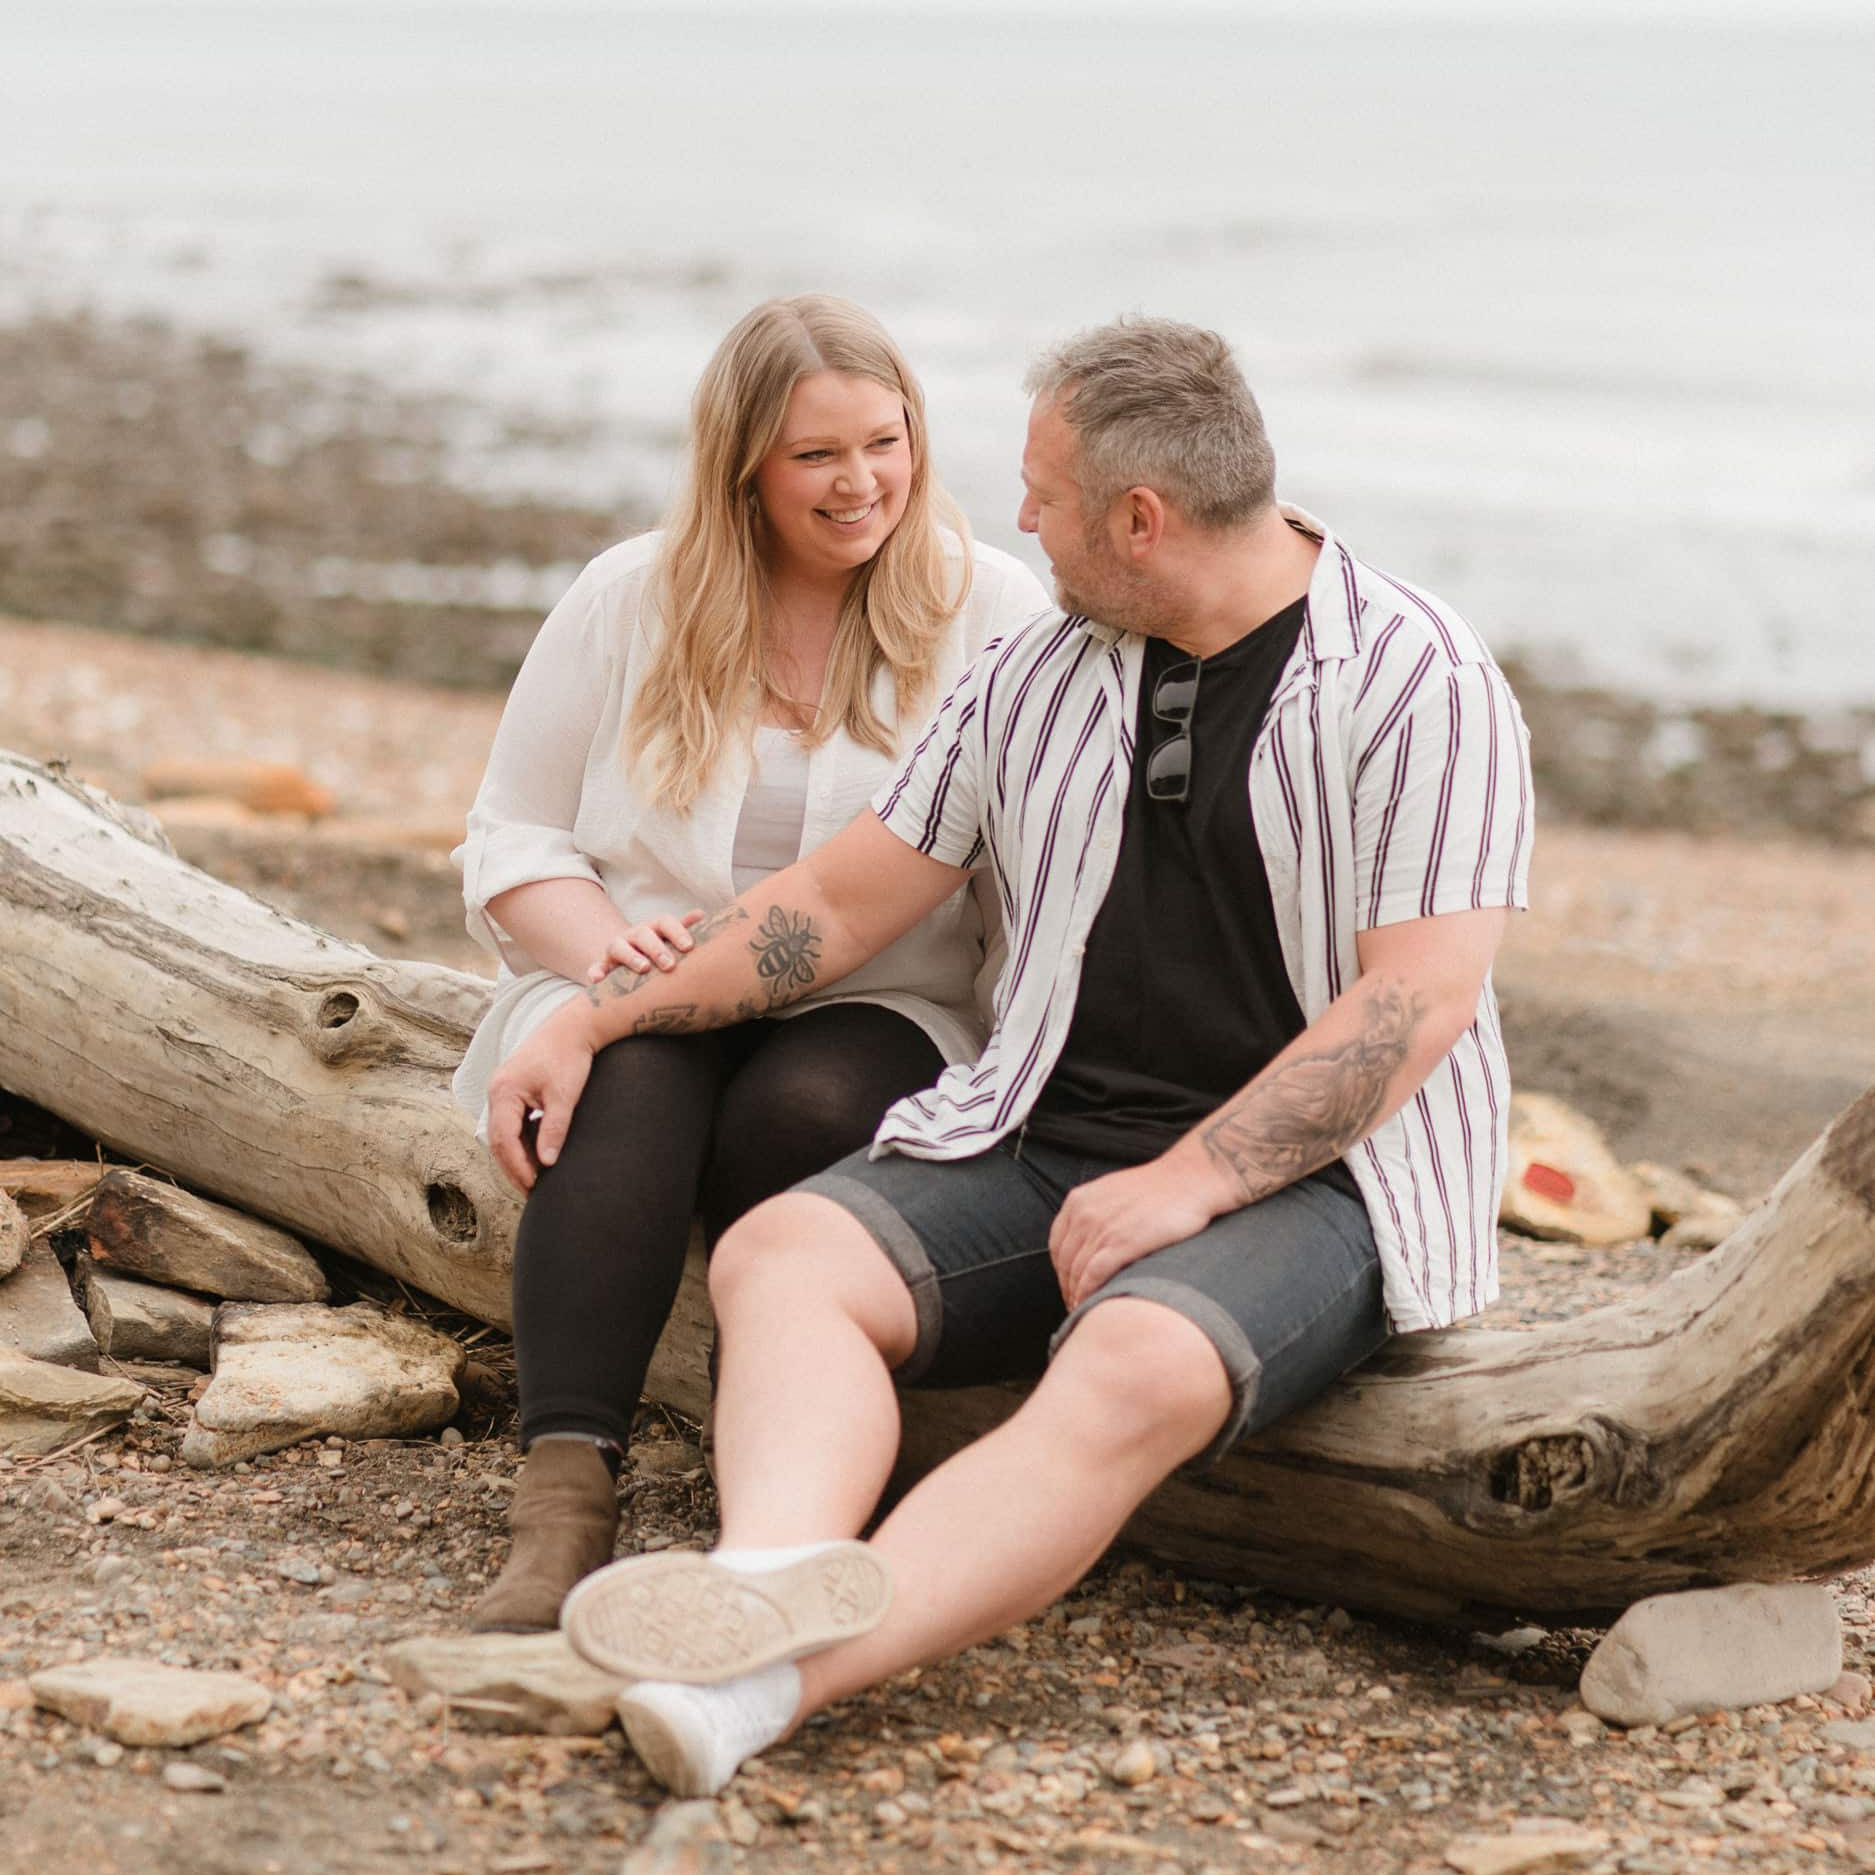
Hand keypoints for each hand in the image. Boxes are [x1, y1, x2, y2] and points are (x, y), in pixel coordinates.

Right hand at [484, 1007, 599, 1192]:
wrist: (575, 1026)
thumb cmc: (570, 1057)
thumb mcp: (564, 1096)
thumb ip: (554, 1129)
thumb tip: (546, 1163)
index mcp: (503, 1092)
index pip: (503, 1140)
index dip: (517, 1167)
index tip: (533, 1186)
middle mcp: (496, 1090)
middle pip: (498, 1139)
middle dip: (514, 1167)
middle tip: (531, 1191)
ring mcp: (503, 1089)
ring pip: (503, 1132)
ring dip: (517, 1155)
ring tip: (534, 1178)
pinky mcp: (514, 1089)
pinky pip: (511, 1122)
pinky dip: (522, 1140)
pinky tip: (537, 1154)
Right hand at [586, 910, 706, 982]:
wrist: (628, 959)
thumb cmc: (657, 951)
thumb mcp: (670, 939)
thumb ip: (684, 929)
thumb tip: (702, 914)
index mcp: (654, 928)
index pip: (665, 922)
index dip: (677, 932)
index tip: (689, 947)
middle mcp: (634, 935)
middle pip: (643, 934)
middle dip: (657, 948)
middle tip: (670, 965)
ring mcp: (617, 948)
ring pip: (619, 947)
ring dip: (631, 956)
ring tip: (644, 968)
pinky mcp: (602, 965)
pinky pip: (596, 967)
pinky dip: (595, 971)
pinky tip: (597, 979)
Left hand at [1048, 1155, 1232, 1309]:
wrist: (1188, 1179)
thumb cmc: (1157, 1189)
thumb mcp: (1112, 1192)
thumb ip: (1095, 1212)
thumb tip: (1088, 1240)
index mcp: (1078, 1201)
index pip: (1057, 1245)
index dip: (1062, 1270)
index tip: (1070, 1285)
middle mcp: (1084, 1214)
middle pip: (1065, 1262)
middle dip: (1068, 1287)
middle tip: (1076, 1304)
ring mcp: (1101, 1229)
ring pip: (1077, 1272)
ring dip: (1077, 1296)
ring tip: (1085, 1311)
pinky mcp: (1121, 1243)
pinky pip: (1093, 1277)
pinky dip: (1087, 1295)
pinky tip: (1092, 1306)